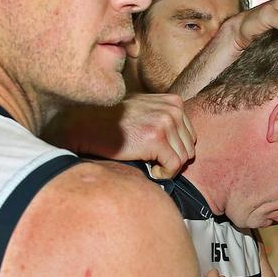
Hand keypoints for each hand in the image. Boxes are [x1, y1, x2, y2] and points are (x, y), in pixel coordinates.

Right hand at [42, 94, 195, 178]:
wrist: (87, 124)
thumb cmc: (114, 122)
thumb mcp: (145, 111)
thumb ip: (165, 119)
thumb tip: (184, 144)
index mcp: (174, 102)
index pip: (190, 137)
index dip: (175, 150)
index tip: (156, 154)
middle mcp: (173, 110)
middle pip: (189, 149)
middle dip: (171, 160)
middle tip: (151, 161)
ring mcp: (166, 123)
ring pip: (183, 159)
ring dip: (166, 167)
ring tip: (148, 164)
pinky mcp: (157, 139)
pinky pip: (174, 166)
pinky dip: (163, 174)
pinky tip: (149, 170)